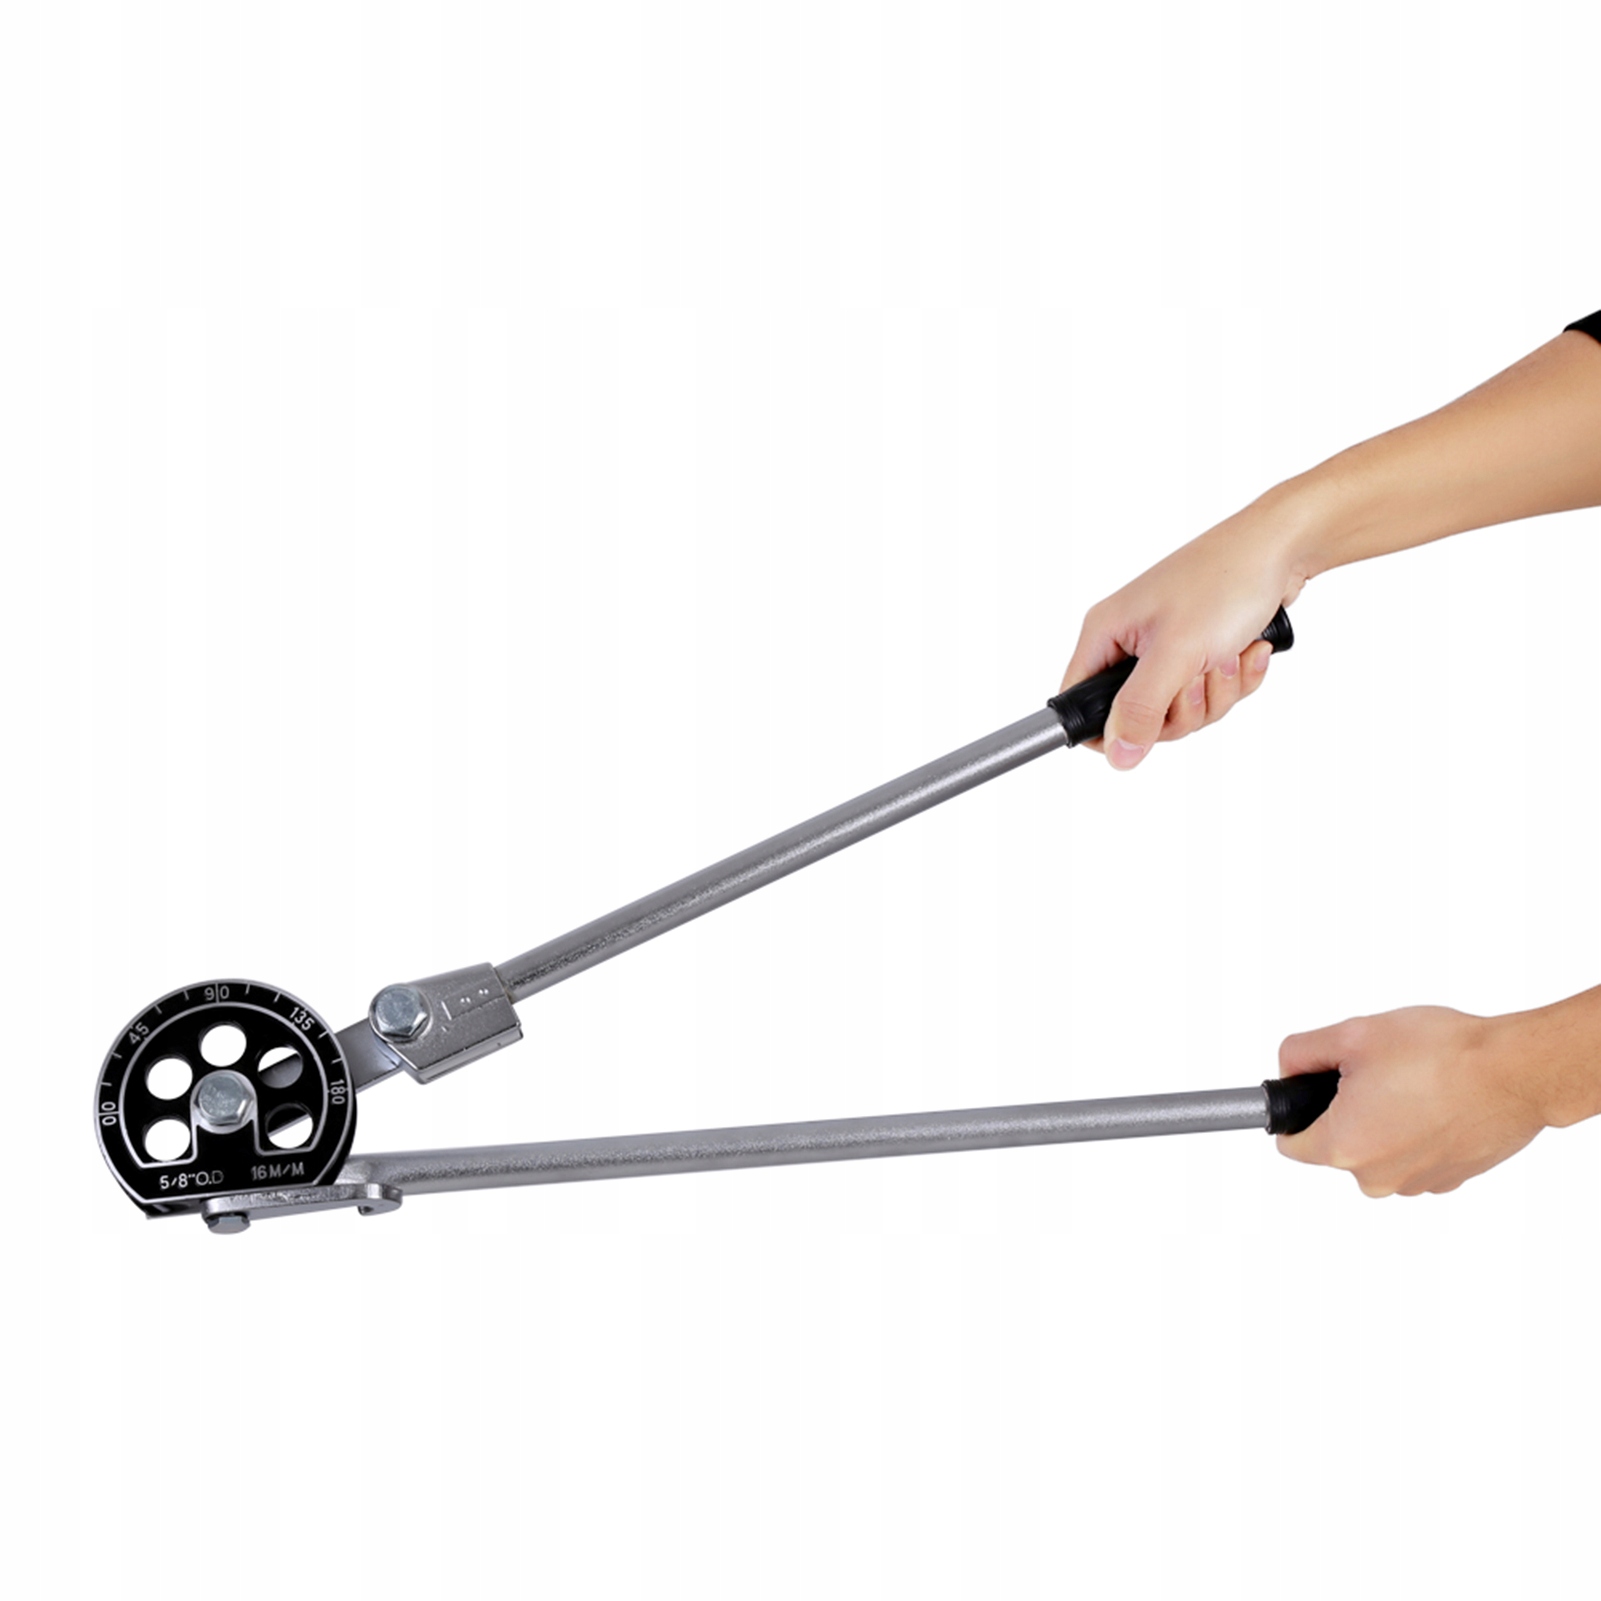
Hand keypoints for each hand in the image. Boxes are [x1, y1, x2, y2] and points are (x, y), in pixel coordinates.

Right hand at [1059, 492, 1315, 769]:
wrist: (1282, 547)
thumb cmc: (1225, 579)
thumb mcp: (1177, 652)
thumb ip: (1142, 708)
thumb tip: (1116, 755)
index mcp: (1106, 634)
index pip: (1079, 701)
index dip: (1107, 729)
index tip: (1146, 729)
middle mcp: (1130, 643)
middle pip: (1139, 717)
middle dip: (1183, 707)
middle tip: (1200, 675)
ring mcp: (1167, 648)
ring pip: (1180, 709)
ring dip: (1216, 692)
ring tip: (1228, 653)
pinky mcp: (1201, 649)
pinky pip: (1211, 694)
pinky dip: (1236, 679)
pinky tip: (1248, 649)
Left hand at [1275, 1006, 1548, 1196]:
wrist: (1517, 1072)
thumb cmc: (1443, 1054)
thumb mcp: (1352, 1034)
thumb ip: (1302, 1053)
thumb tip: (1289, 1069)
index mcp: (1344, 1147)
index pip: (1290, 1143)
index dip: (1295, 1110)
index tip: (1311, 1090)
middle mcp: (1377, 1178)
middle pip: (1337, 1144)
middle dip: (1346, 1109)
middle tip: (1376, 1072)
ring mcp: (1417, 1183)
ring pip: (1377, 1150)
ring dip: (1385, 1120)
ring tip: (1414, 1083)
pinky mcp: (1450, 1179)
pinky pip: (1414, 1155)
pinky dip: (1419, 1131)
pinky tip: (1438, 1101)